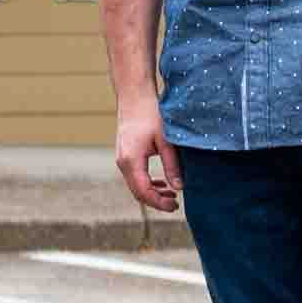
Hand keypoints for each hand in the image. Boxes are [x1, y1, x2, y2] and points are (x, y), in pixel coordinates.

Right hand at [113, 98, 182, 213]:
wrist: (134, 95)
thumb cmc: (150, 114)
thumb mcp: (166, 140)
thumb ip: (172, 165)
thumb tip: (180, 187)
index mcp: (131, 161)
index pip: (144, 192)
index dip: (159, 203)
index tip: (175, 206)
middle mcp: (122, 162)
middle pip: (138, 192)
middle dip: (156, 201)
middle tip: (175, 205)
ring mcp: (121, 158)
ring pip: (135, 185)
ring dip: (152, 193)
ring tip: (172, 196)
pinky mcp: (125, 154)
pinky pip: (134, 176)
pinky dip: (147, 183)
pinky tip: (161, 183)